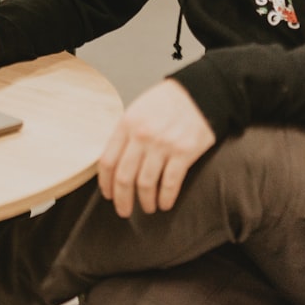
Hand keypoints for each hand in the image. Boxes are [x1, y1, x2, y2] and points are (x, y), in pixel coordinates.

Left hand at [98, 79, 215, 216]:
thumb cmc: (166, 102)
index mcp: (126, 124)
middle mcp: (141, 136)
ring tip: (147, 208)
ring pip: (146, 183)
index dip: (106, 183)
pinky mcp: (184, 153)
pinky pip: (171, 183)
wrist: (199, 93)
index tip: (108, 195)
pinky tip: (165, 204)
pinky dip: (166, 198)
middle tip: (124, 211)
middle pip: (124, 176)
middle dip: (122, 198)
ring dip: (145, 201)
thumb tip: (114, 162)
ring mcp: (162, 145)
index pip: (108, 161)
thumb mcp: (137, 111)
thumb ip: (125, 134)